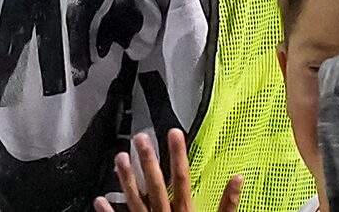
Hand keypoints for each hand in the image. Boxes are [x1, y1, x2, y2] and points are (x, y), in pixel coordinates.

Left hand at [107, 129, 242, 211]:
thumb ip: (228, 205)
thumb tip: (238, 178)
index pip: (182, 179)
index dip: (177, 155)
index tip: (173, 134)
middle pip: (156, 187)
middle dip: (148, 161)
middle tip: (140, 139)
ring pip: (135, 202)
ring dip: (126, 180)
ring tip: (119, 158)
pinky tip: (99, 200)